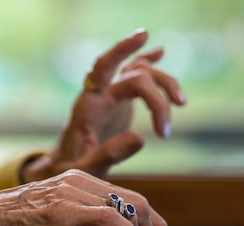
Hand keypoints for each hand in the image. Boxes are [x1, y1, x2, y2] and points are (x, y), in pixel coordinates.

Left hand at [22, 28, 186, 180]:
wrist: (63, 167)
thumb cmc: (69, 168)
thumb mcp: (85, 169)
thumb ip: (109, 155)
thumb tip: (141, 139)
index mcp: (87, 107)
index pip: (102, 70)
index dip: (120, 50)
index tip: (143, 37)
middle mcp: (99, 96)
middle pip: (133, 77)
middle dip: (156, 98)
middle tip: (164, 132)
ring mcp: (110, 96)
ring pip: (141, 75)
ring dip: (164, 85)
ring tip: (180, 106)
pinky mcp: (119, 102)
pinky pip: (136, 77)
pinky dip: (149, 65)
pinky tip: (160, 52)